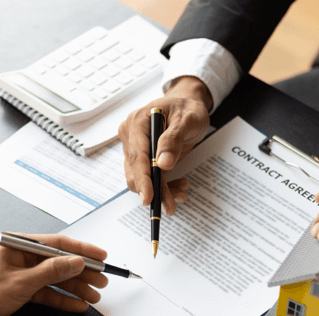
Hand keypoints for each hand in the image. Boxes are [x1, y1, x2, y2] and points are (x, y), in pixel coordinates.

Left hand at [0, 234, 108, 315]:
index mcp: (18, 245)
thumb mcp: (21, 282)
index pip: (57, 244)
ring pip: (56, 279)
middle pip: (60, 262)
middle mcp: (22, 257)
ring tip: (95, 296)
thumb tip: (77, 261)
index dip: (82, 249)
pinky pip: (47, 293)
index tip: (101, 256)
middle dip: (83, 272)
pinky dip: (63, 299)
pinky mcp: (22, 291)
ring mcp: (23, 274)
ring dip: (76, 288)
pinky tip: (78, 305)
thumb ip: (52, 271)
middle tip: (102, 280)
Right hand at [119, 76, 212, 215]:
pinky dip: (164, 188)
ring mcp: (136, 150)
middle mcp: (131, 137)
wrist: (187, 106)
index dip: (143, 178)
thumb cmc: (186, 108)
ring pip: (142, 180)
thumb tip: (163, 163)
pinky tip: (180, 187)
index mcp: (137, 123)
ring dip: (161, 192)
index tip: (149, 197)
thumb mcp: (187, 119)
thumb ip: (173, 139)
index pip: (137, 156)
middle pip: (136, 172)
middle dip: (154, 191)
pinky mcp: (144, 160)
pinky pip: (150, 180)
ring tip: (182, 194)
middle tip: (171, 206)